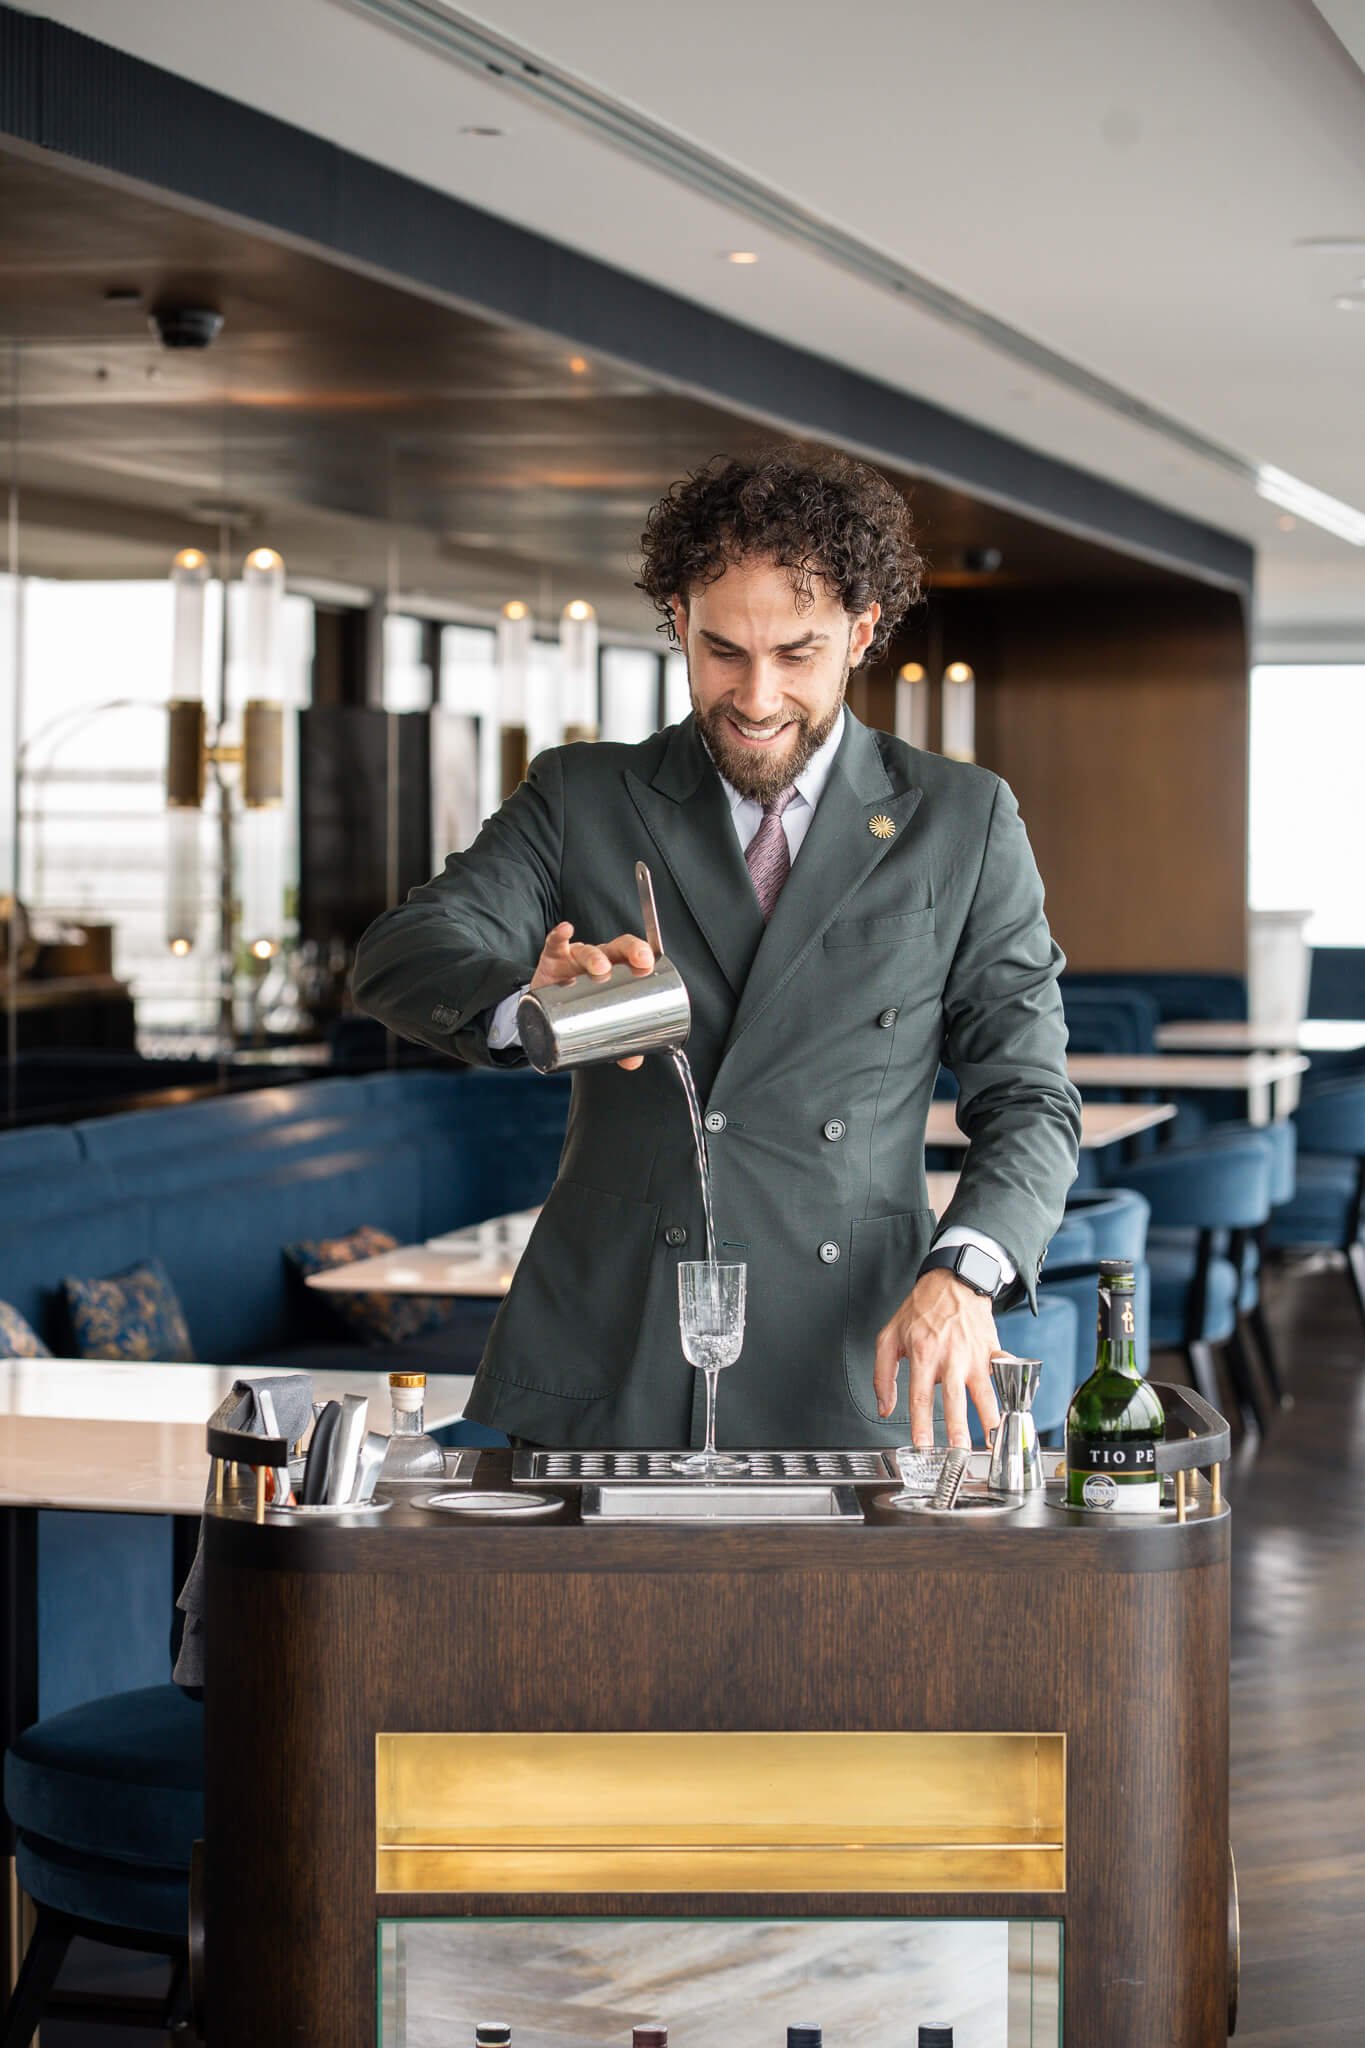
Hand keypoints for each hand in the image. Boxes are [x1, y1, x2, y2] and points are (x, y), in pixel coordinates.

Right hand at [530, 922, 654, 1069]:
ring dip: (595, 956)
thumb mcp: (597, 1023)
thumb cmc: (578, 1008)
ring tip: (600, 968)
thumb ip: (617, 1042)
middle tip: (638, 962)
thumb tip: (633, 1061)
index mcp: (615, 970)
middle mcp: (598, 960)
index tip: (649, 963)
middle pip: (616, 948)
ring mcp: (574, 958)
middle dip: (629, 950)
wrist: (543, 1009)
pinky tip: (566, 931)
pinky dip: (559, 935)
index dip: (643, 954)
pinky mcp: (551, 960)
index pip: (633, 956)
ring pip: (587, 950)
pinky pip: (554, 943)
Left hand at [873, 1269, 1003, 1447]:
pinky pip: (1002, 1372)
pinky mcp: (992, 1350)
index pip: (920, 1397)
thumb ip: (883, 1374)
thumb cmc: (921, 1309)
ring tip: (992, 1441)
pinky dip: (1009, 1389)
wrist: (953, 1280)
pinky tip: (1013, 1408)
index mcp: (922, 1354)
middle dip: (958, 1429)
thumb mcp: (889, 1336)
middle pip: (954, 1400)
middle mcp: (950, 1356)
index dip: (921, 1425)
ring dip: (988, 1418)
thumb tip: (885, 1408)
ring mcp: (974, 1354)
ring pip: (984, 1392)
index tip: (922, 1447)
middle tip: (959, 1453)